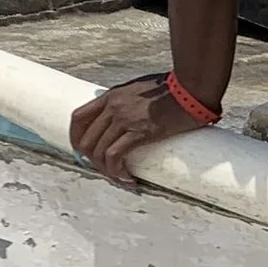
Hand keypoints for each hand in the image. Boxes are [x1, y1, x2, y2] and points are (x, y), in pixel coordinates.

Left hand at [68, 72, 217, 186]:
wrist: (191, 89)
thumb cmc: (174, 88)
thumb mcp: (141, 87)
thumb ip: (129, 99)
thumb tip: (126, 113)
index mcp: (111, 96)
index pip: (78, 118)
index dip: (76, 138)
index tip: (83, 152)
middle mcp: (113, 107)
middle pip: (85, 139)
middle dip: (92, 161)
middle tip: (108, 170)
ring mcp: (124, 119)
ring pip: (98, 151)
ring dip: (107, 170)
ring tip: (121, 178)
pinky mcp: (139, 132)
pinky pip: (115, 156)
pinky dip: (117, 171)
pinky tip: (128, 178)